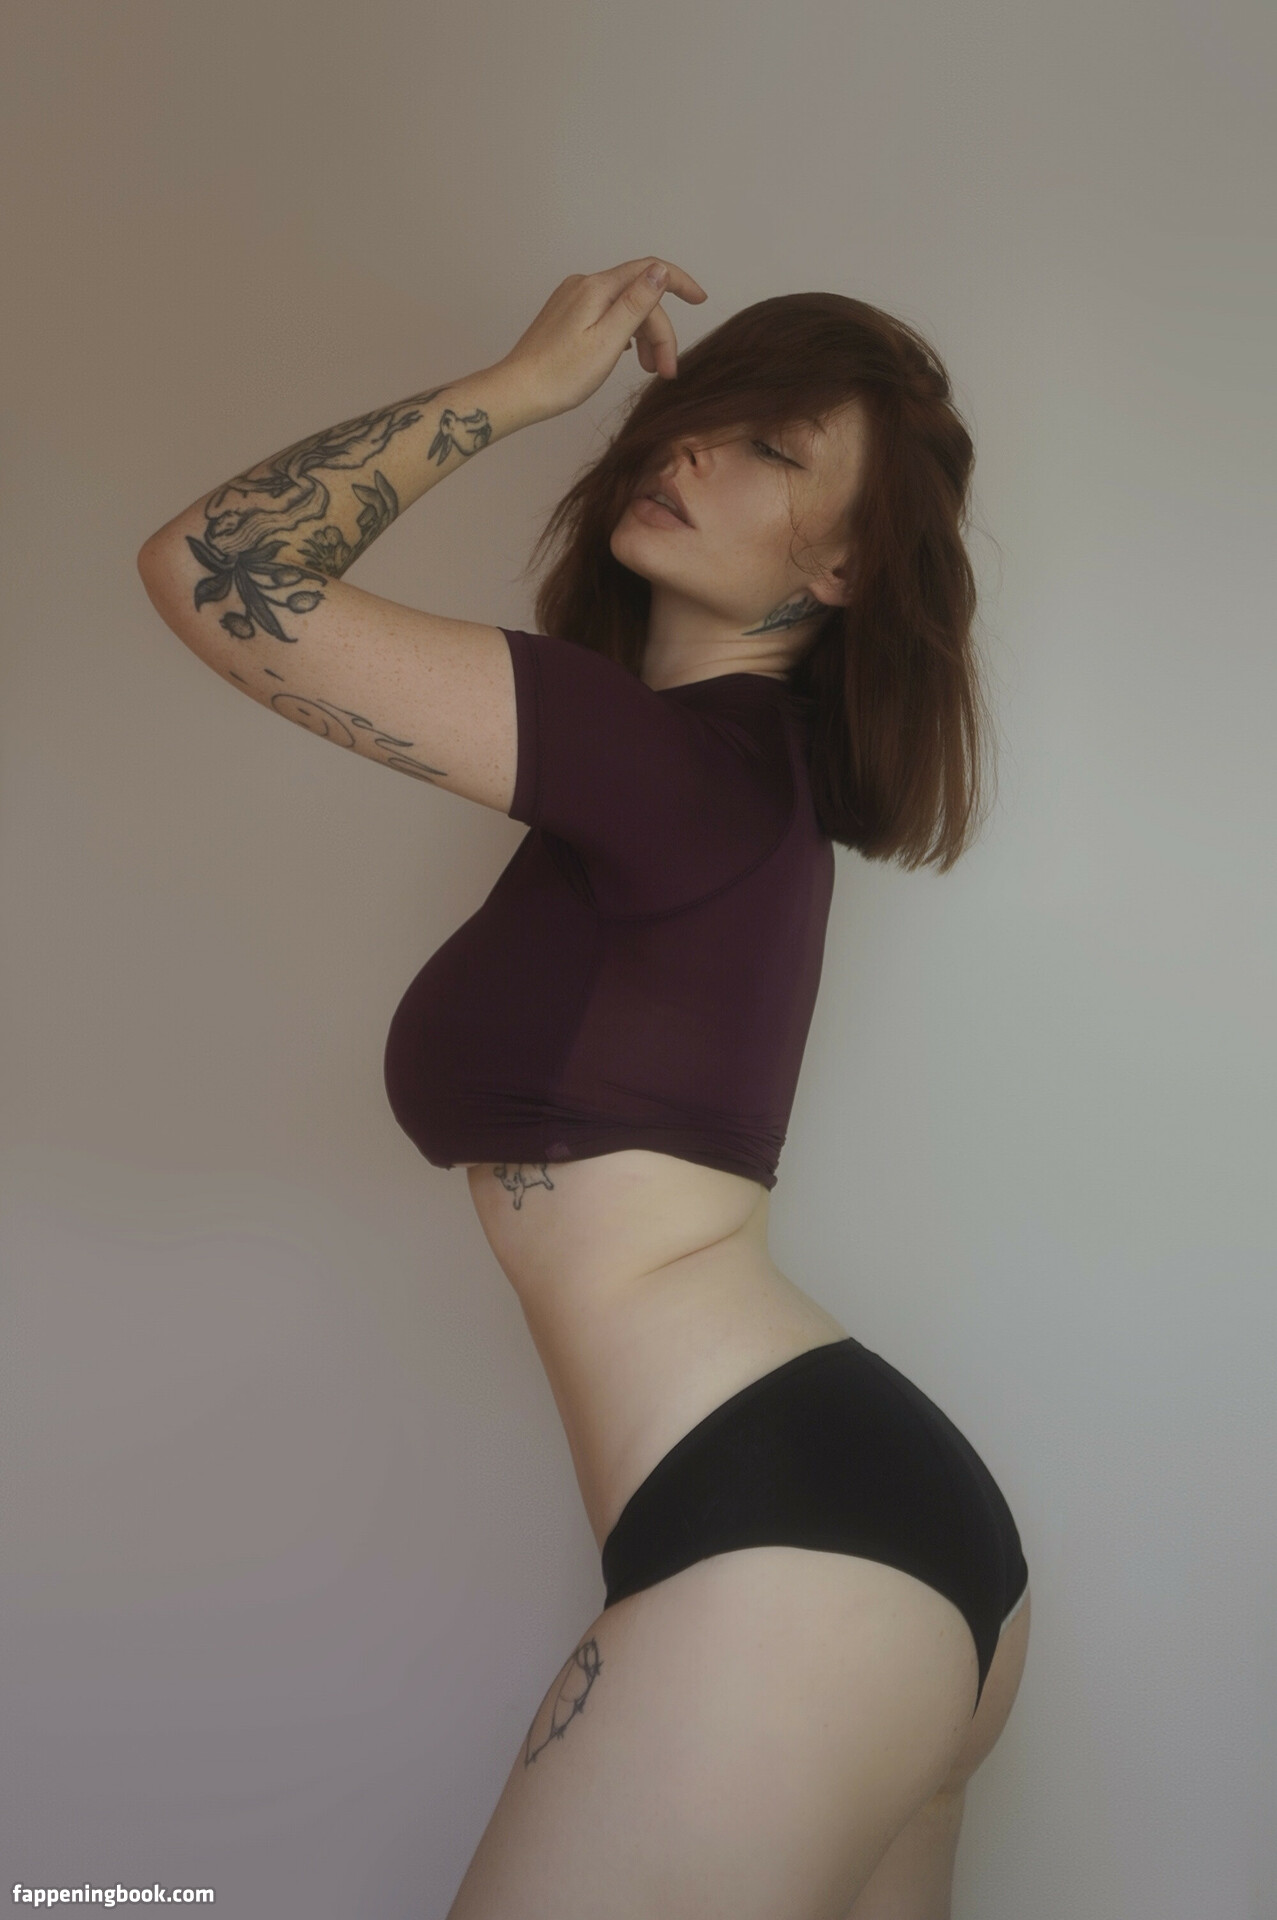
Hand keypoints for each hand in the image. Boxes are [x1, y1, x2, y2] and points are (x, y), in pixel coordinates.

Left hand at [494, 258, 707, 420]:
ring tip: (650, 370)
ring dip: (643, 336)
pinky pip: (607, 315)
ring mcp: (573, 299)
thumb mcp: (609, 341)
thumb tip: (660, 271)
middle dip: (660, 331)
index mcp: (597, 289)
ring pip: (623, 308)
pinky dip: (625, 334)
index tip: (700, 300)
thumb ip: (637, 303)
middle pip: (638, 296)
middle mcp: (584, 285)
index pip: (649, 270)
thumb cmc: (560, 375)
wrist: (518, 391)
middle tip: (666, 370)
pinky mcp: (566, 315)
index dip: (679, 283)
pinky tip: (628, 355)